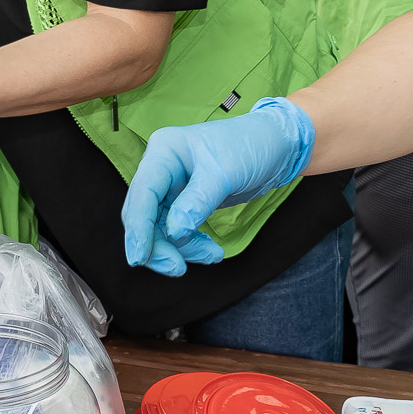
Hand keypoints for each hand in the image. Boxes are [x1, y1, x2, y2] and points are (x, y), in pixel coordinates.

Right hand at [120, 97, 315, 276]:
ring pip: (159, 228)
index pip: (142, 193)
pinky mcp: (183, 202)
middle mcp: (161, 168)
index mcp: (164, 151)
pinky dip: (190, 245)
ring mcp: (171, 186)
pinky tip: (211, 251)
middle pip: (144, 214)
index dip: (138, 227)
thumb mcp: (225, 174)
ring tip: (211, 254)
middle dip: (158, 245)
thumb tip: (174, 233)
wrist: (275, 145)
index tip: (138, 258)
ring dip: (180, 248)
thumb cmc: (250, 146)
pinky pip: (176, 231)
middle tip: (178, 268)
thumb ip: (197, 202)